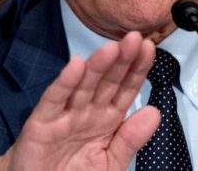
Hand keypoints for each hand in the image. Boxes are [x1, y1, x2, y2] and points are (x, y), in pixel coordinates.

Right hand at [0, 31, 158, 170]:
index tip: (149, 49)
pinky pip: (55, 99)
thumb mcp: (111, 162)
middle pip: (107, 81)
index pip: (126, 88)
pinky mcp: (42, 122)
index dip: (137, 69)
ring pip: (84, 85)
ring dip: (97, 66)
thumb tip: (154, 113)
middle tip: (135, 39)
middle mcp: (87, 111)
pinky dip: (65, 82)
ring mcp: (65, 114)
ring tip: (112, 48)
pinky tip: (76, 65)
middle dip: (121, 59)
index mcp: (107, 119)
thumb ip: (131, 139)